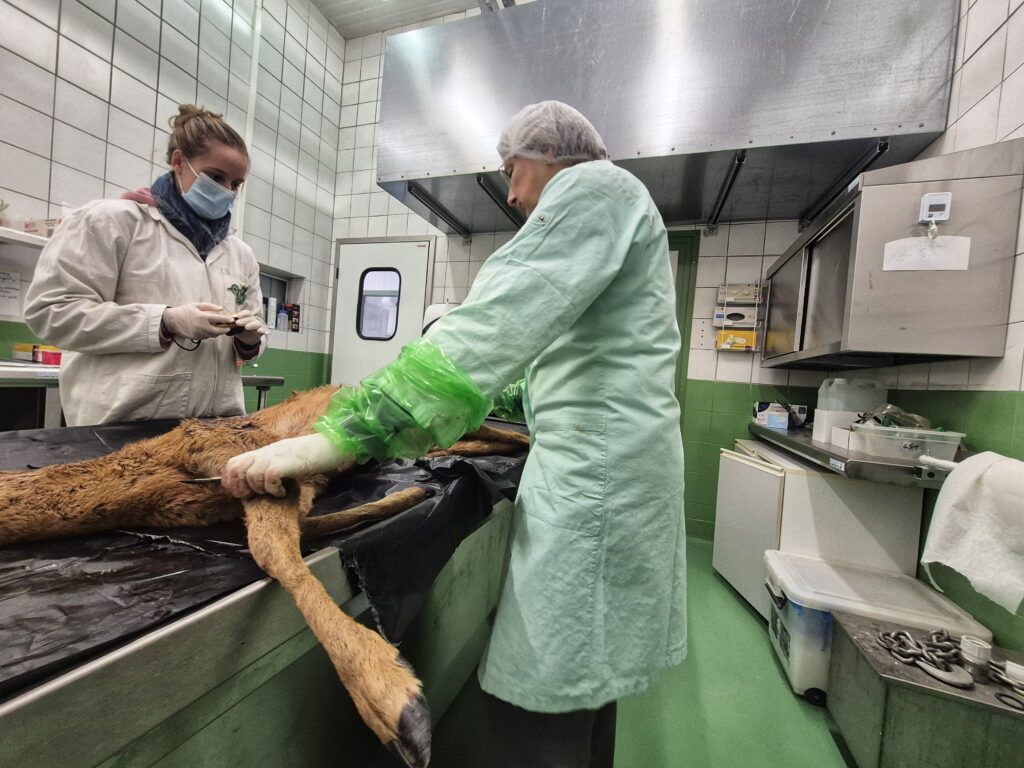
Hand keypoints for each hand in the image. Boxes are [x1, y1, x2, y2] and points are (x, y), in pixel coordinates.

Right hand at [162, 303, 234, 339]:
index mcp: (202, 317)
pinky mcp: (195, 337)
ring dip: (217, 332)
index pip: (218, 319)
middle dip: (224, 330)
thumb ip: (209, 306)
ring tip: (219, 328)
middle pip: (217, 331)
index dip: (227, 320)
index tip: (232, 320)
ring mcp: (198, 333)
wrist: (172, 320)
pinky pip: (206, 337)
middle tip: (228, 328)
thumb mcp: (196, 305)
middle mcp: (201, 326)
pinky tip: (209, 329)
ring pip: (212, 335)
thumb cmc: (184, 311)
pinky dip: (209, 334)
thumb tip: (221, 308)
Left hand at [222, 433, 355, 496]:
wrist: (328, 446)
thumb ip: (268, 466)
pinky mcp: (284, 464)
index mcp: (262, 452)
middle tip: (252, 496)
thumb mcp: (283, 459)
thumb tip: (254, 483)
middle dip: (239, 487)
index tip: (240, 493)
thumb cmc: (309, 455)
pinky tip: (283, 492)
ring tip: (273, 492)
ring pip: (251, 476)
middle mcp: (264, 453)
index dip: (230, 480)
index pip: (232, 463)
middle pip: (236, 469)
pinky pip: (268, 478)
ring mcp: (273, 457)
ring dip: (259, 489)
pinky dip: (273, 489)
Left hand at [232, 308, 268, 345]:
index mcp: (247, 318)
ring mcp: (258, 326)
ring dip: (252, 324)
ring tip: (246, 327)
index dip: (243, 314)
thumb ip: (231, 327)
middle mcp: (253, 320)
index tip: (237, 316)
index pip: (246, 313)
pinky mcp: (262, 332)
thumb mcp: (236, 329)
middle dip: (244, 320)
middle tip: (237, 323)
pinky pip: (264, 330)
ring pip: (257, 323)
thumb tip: (222, 326)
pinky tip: (260, 331)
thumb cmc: (241, 331)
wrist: (248, 339)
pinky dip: (263, 330)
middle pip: (250, 318)